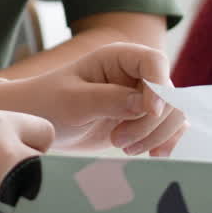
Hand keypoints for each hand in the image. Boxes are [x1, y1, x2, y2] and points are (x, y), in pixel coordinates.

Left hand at [0, 43, 186, 154]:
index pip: (154, 62)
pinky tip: (147, 155)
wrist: (38, 124)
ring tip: (123, 148)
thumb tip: (146, 105)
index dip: (160, 87)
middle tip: (118, 142)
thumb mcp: (72, 101)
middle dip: (151, 122)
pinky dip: (162, 142)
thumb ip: (108, 100)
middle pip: (170, 93)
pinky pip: (168, 129)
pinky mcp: (141, 120)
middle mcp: (133, 74)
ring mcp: (140, 98)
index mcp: (116, 57)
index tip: (150, 112)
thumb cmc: (47, 103)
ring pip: (173, 114)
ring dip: (156, 135)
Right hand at [0, 109, 53, 212]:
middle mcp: (7, 154)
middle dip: (23, 166)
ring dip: (11, 189)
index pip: (43, 132)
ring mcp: (2, 189)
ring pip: (28, 191)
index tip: (12, 147)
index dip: (26, 140)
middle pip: (43, 164)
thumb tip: (18, 150)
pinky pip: (8, 211)